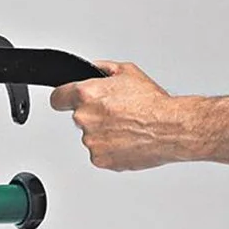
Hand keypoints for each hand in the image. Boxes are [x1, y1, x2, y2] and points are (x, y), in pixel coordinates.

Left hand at [50, 60, 181, 171]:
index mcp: (86, 94)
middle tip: (116, 113)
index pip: (57, 98)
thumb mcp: (127, 72)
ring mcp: (91, 141)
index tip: (66, 101)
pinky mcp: (99, 159)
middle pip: (78, 117)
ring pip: (90, 136)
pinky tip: (127, 140)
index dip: (64, 99)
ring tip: (127, 127)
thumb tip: (91, 70)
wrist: (171, 128)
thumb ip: (102, 70)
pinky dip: (111, 149)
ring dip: (103, 133)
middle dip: (92, 115)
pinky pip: (99, 153)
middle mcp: (84, 118)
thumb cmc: (153, 102)